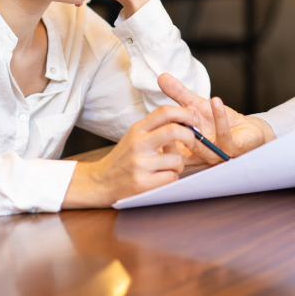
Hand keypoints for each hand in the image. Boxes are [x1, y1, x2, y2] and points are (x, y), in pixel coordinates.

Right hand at [62, 105, 197, 207]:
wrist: (100, 182)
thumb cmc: (124, 158)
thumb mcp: (135, 136)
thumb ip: (158, 127)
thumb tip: (189, 114)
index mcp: (137, 129)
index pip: (164, 111)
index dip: (184, 113)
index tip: (193, 120)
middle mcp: (138, 144)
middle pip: (174, 131)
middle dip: (190, 136)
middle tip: (191, 142)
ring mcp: (140, 164)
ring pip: (177, 160)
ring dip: (179, 164)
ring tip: (168, 166)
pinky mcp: (142, 183)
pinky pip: (171, 177)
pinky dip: (171, 177)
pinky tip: (160, 177)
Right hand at [158, 73, 274, 162]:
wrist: (247, 131)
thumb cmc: (218, 122)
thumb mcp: (196, 105)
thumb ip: (179, 94)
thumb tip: (162, 77)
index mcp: (184, 148)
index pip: (166, 143)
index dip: (159, 131)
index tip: (158, 114)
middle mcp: (197, 155)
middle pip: (180, 145)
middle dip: (176, 128)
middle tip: (173, 110)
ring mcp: (213, 154)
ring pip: (199, 143)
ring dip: (195, 123)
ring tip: (194, 105)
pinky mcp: (231, 150)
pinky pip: (223, 136)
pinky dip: (219, 117)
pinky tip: (215, 101)